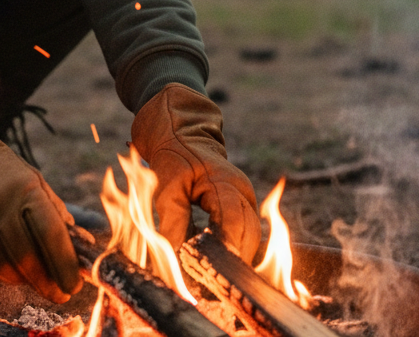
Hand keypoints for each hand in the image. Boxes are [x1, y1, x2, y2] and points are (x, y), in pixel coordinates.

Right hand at [0, 102, 81, 302]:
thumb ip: (58, 215)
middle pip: (26, 259)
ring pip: (4, 271)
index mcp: (23, 190)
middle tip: (60, 293)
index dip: (64, 264)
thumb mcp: (36, 183)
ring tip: (33, 274)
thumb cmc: (5, 177)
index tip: (74, 285)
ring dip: (23, 278)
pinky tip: (5, 262)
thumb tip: (84, 248)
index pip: (49, 234)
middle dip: (47, 282)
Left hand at [131, 83, 261, 261]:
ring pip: (252, 238)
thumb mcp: (167, 185)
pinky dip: (233, 249)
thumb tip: (176, 260)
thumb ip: (173, 221)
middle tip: (213, 284)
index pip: (235, 224)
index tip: (214, 275)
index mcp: (225, 183)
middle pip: (250, 236)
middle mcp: (243, 193)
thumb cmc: (174, 156)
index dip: (227, 251)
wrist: (182, 134)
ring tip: (212, 276)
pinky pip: (245, 234)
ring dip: (234, 257)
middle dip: (234, 261)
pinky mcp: (242, 207)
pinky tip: (216, 263)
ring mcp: (246, 200)